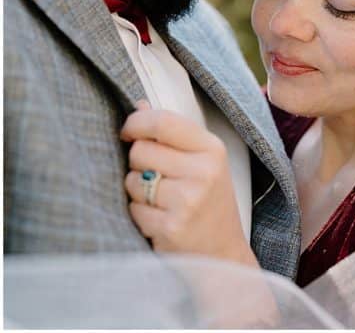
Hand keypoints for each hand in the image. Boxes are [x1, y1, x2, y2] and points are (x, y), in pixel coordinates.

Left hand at [121, 101, 256, 267]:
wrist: (222, 254)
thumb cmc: (210, 203)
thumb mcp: (204, 163)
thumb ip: (173, 134)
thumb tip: (139, 104)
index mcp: (212, 149)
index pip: (163, 122)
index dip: (136, 123)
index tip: (128, 132)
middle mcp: (203, 172)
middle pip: (140, 151)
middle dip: (137, 164)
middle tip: (155, 177)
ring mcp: (188, 200)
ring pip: (132, 181)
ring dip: (137, 192)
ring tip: (160, 201)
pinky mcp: (171, 227)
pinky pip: (133, 210)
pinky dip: (139, 215)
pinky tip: (160, 220)